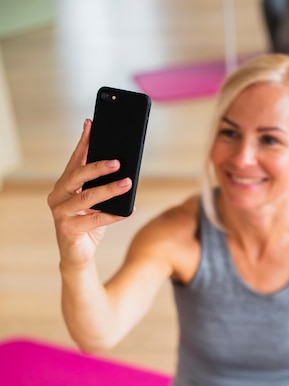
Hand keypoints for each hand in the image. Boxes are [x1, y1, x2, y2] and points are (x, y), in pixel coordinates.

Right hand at [47, 119, 131, 269]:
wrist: (77, 256)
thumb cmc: (88, 225)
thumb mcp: (94, 202)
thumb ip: (99, 185)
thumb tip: (121, 165)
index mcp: (63, 186)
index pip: (74, 160)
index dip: (83, 143)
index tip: (92, 125)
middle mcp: (58, 196)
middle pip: (78, 176)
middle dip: (98, 166)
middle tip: (118, 161)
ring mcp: (60, 214)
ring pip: (87, 198)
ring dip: (110, 190)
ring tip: (128, 183)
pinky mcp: (68, 230)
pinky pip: (95, 220)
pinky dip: (113, 215)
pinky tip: (128, 211)